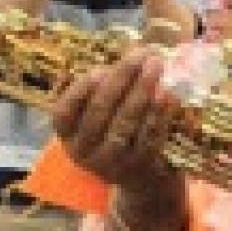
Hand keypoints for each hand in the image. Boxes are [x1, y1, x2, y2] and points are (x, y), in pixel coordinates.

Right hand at [51, 47, 183, 217]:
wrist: (135, 176)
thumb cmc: (110, 130)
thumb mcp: (91, 114)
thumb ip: (94, 88)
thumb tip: (110, 64)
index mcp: (66, 135)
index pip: (64, 112)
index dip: (81, 89)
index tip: (101, 68)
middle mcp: (83, 151)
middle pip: (99, 111)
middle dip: (121, 78)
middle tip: (141, 53)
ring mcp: (111, 162)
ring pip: (125, 124)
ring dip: (142, 91)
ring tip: (156, 66)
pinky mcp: (138, 166)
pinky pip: (148, 137)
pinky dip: (158, 113)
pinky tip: (167, 93)